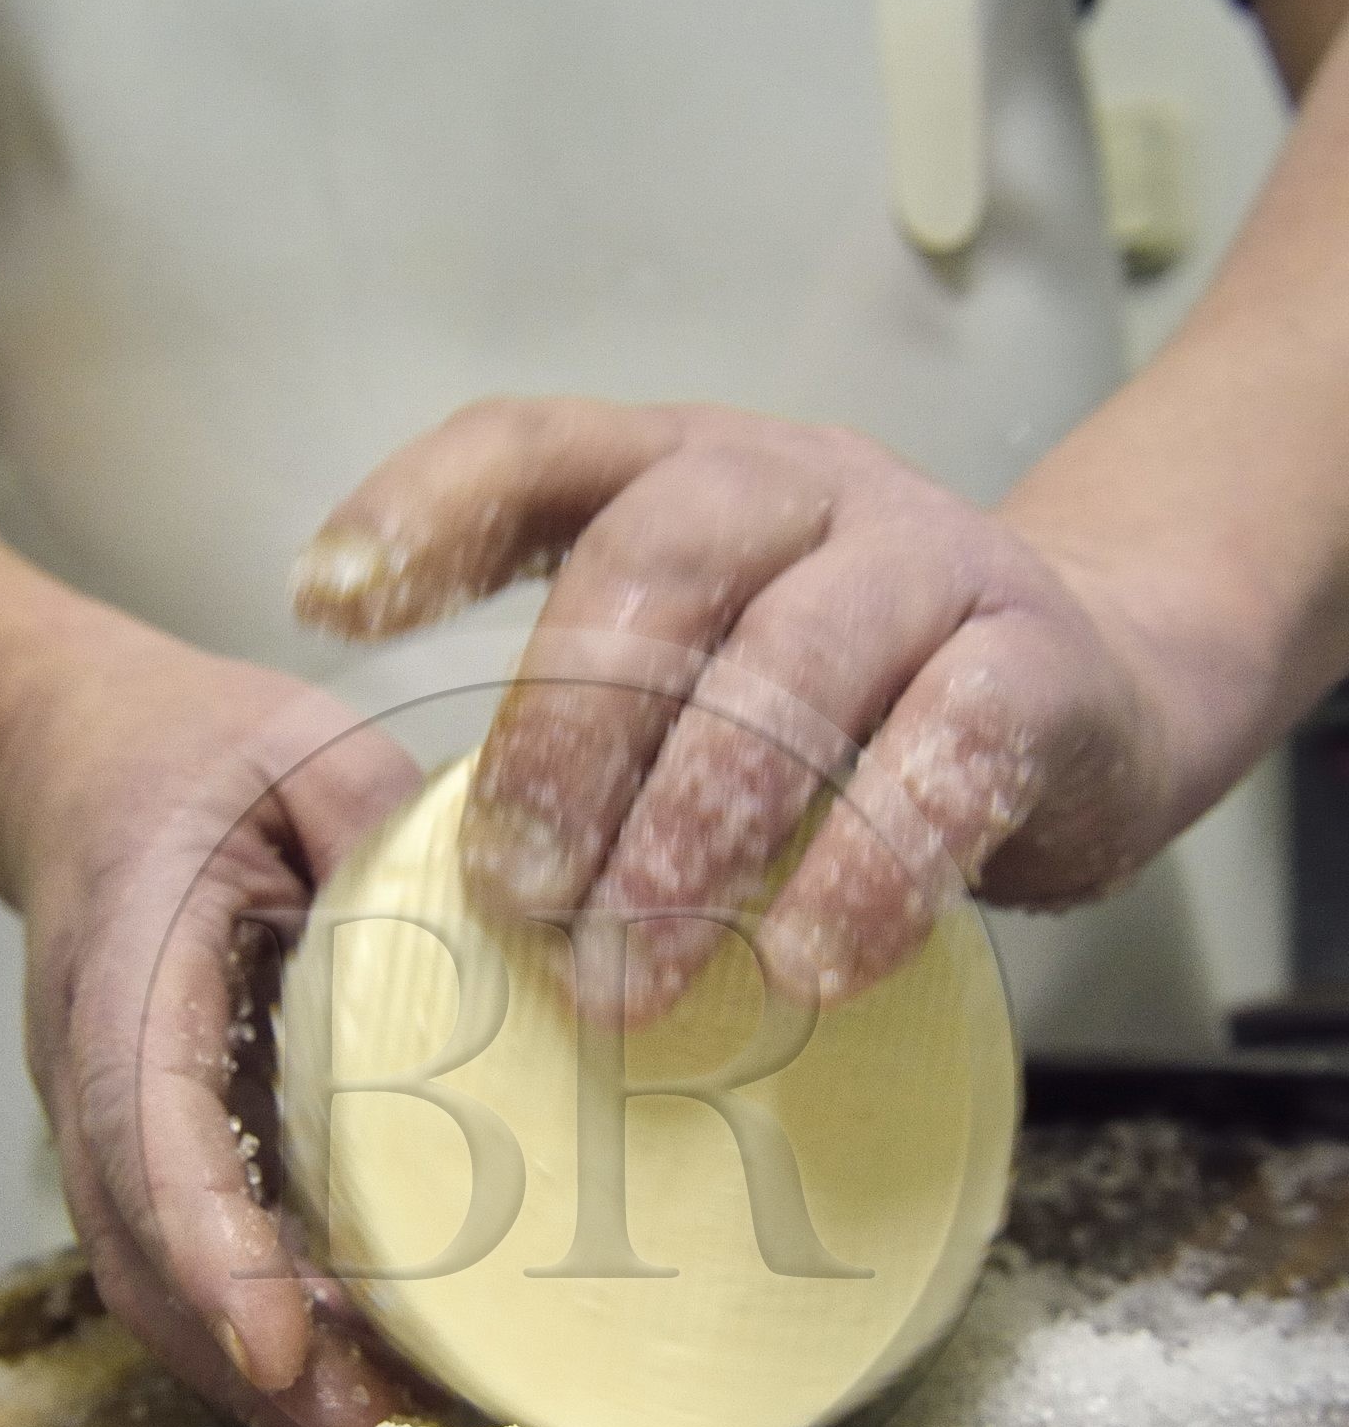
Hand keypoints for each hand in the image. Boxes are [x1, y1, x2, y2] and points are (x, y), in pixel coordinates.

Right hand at [3, 607, 425, 1426]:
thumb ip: (385, 829)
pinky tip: (355, 1373)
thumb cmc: (192, 754)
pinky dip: (257, 1329)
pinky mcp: (151, 1146)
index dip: (212, 1245)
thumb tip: (529, 913)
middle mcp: (95, 1066)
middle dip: (245, 1361)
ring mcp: (109, 1118)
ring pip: (151, 1280)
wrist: (77, 757)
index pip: (146, 1126)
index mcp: (128, 961)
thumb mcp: (297, 748)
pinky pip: (184, 1258)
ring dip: (254, 1372)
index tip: (281, 1342)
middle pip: (137, 1251)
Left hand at [292, 399, 1206, 1022]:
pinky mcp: (1036, 663)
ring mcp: (930, 560)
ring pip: (792, 660)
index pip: (536, 445)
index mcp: (688, 473)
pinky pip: (946, 754)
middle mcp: (803, 487)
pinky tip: (805, 966)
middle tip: (515, 895)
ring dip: (693, 831)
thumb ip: (597, 732)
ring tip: (628, 981)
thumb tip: (459, 890)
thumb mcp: (707, 677)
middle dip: (567, 736)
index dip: (426, 509)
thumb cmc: (850, 707)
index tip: (328, 603)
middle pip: (657, 562)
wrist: (1097, 692)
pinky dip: (865, 871)